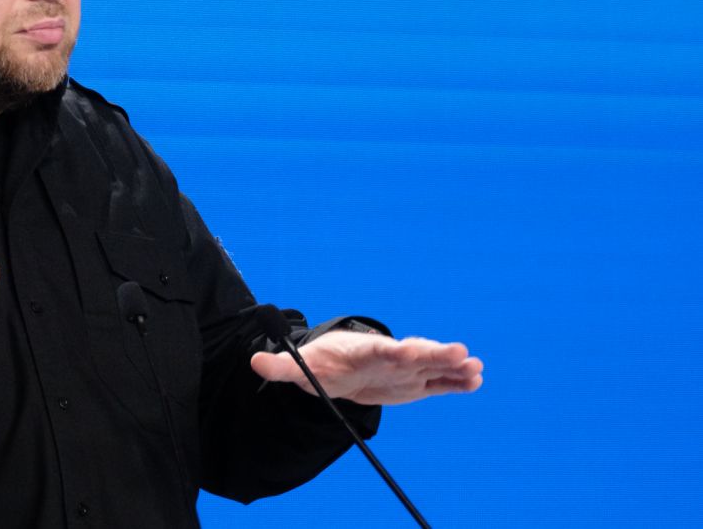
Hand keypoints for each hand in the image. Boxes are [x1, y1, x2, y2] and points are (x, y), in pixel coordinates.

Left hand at [249, 330, 483, 405]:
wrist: (337, 367)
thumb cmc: (321, 362)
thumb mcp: (299, 365)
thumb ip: (280, 366)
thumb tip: (255, 360)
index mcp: (364, 351)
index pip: (383, 349)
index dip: (399, 350)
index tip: (412, 349)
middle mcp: (390, 358)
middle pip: (415, 355)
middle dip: (437, 354)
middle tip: (463, 354)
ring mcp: (405, 369)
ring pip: (431, 368)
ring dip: (453, 368)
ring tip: (477, 371)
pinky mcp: (414, 383)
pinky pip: (437, 382)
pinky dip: (454, 381)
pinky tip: (475, 382)